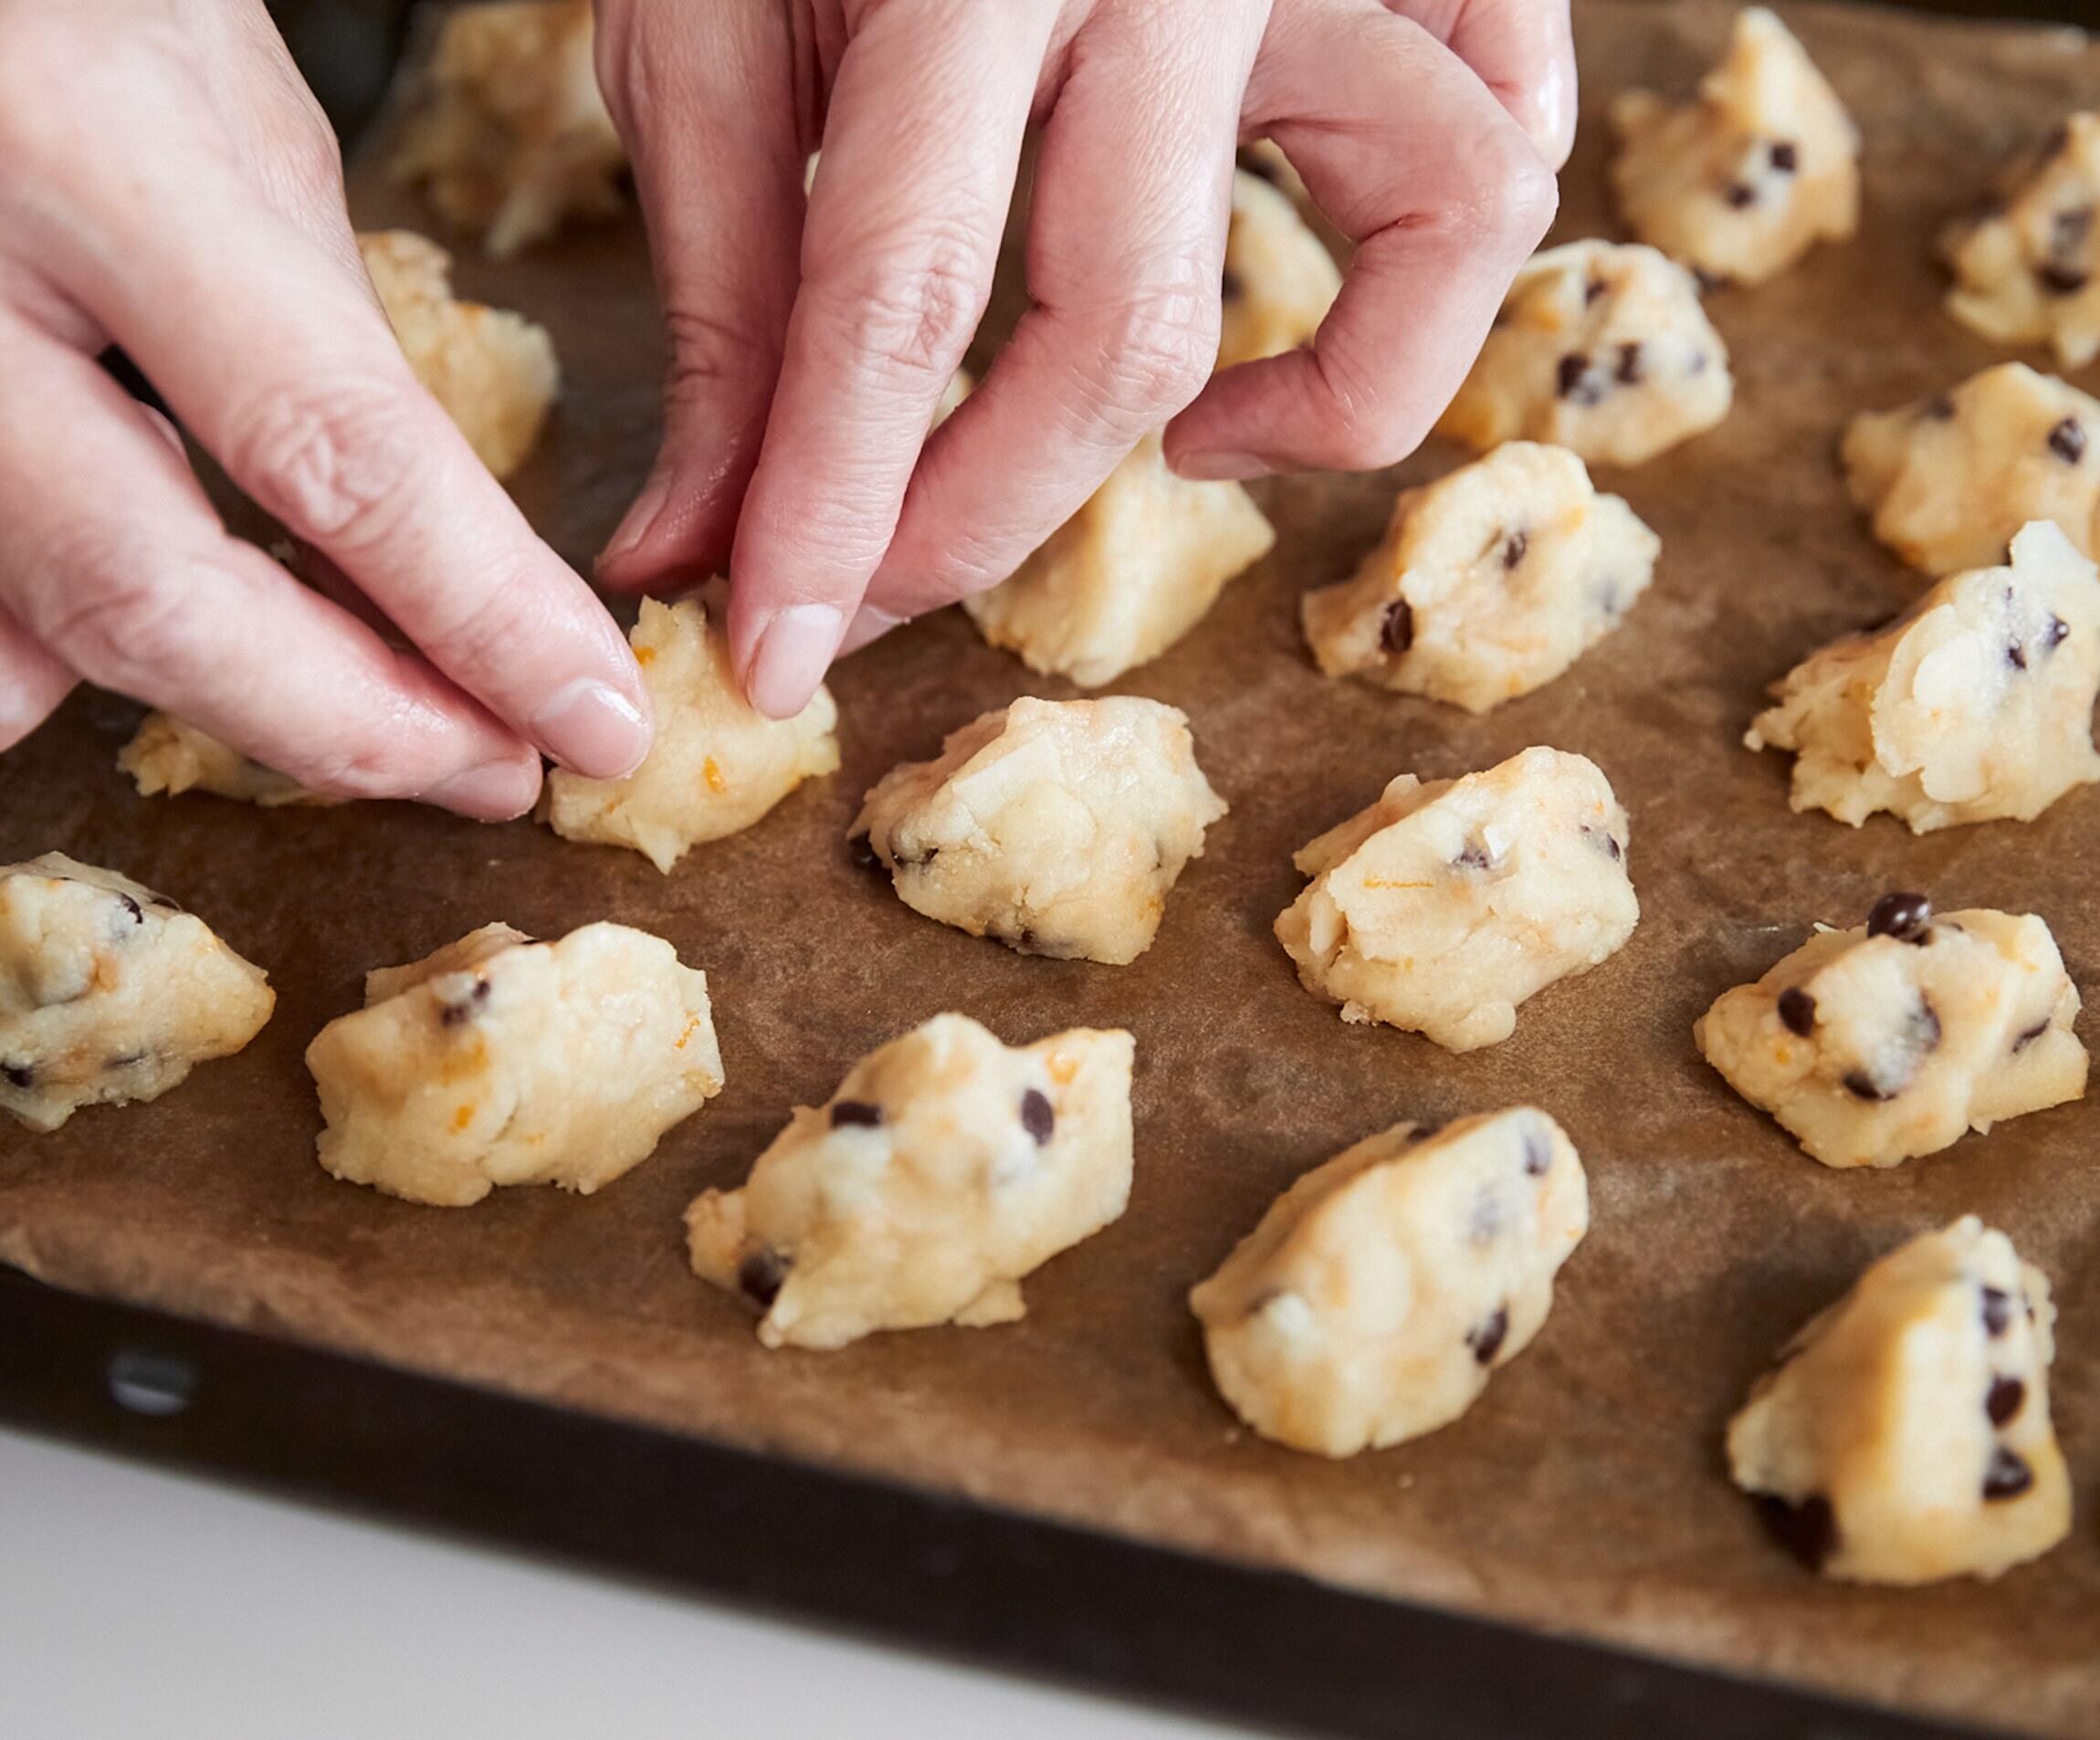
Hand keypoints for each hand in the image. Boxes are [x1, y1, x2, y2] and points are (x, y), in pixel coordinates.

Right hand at [0, 0, 652, 815]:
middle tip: (494, 770)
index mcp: (105, 158)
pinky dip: (51, 662)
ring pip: (45, 629)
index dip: (484, 618)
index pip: (332, 449)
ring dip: (229, 715)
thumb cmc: (95, 18)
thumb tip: (394, 585)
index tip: (594, 716)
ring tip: (384, 735)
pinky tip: (166, 675)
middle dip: (353, 728)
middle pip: (154, 598)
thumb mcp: (248, 139)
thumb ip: (323, 358)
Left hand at [593, 0, 1568, 715]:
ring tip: (1181, 447)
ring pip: (1436, 218)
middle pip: (1134, 324)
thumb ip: (718, 294)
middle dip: (991, 519)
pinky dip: (1442, 278)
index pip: (900, 292)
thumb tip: (683, 548)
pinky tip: (1295, 332)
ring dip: (1323, 407)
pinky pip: (1519, 136)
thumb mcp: (711, 27)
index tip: (776, 657)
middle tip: (889, 594)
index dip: (834, 511)